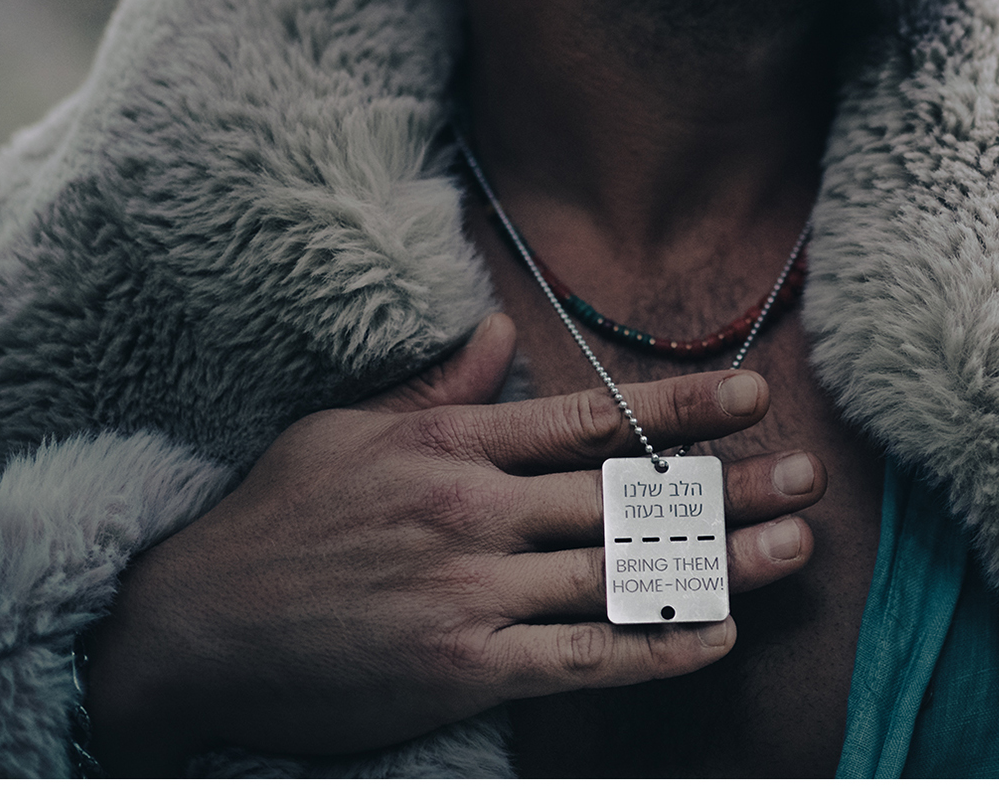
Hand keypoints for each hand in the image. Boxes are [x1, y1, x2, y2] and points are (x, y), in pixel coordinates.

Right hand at [79, 313, 824, 771]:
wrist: (190, 628)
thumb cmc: (270, 524)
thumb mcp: (347, 431)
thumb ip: (437, 388)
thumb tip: (497, 334)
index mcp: (452, 443)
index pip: (592, 418)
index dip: (683, 408)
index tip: (754, 397)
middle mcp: (474, 508)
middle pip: (629, 495)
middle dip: (730, 487)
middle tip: (809, 478)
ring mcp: (471, 588)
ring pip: (622, 571)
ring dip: (720, 561)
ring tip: (794, 548)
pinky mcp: (461, 663)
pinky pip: (584, 655)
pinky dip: (657, 647)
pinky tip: (715, 635)